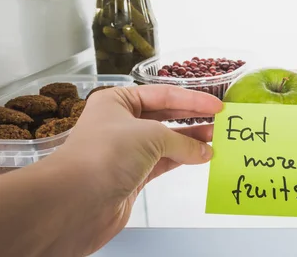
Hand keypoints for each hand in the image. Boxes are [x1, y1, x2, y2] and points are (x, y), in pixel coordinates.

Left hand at [48, 85, 221, 254]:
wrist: (76, 201)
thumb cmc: (105, 154)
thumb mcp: (150, 135)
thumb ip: (182, 140)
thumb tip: (204, 150)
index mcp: (117, 102)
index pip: (162, 95)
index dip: (192, 99)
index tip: (216, 105)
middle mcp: (121, 123)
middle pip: (164, 116)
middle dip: (193, 118)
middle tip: (220, 120)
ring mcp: (127, 151)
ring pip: (166, 141)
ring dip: (191, 141)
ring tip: (217, 139)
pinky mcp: (132, 176)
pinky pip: (164, 162)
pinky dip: (183, 159)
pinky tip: (202, 157)